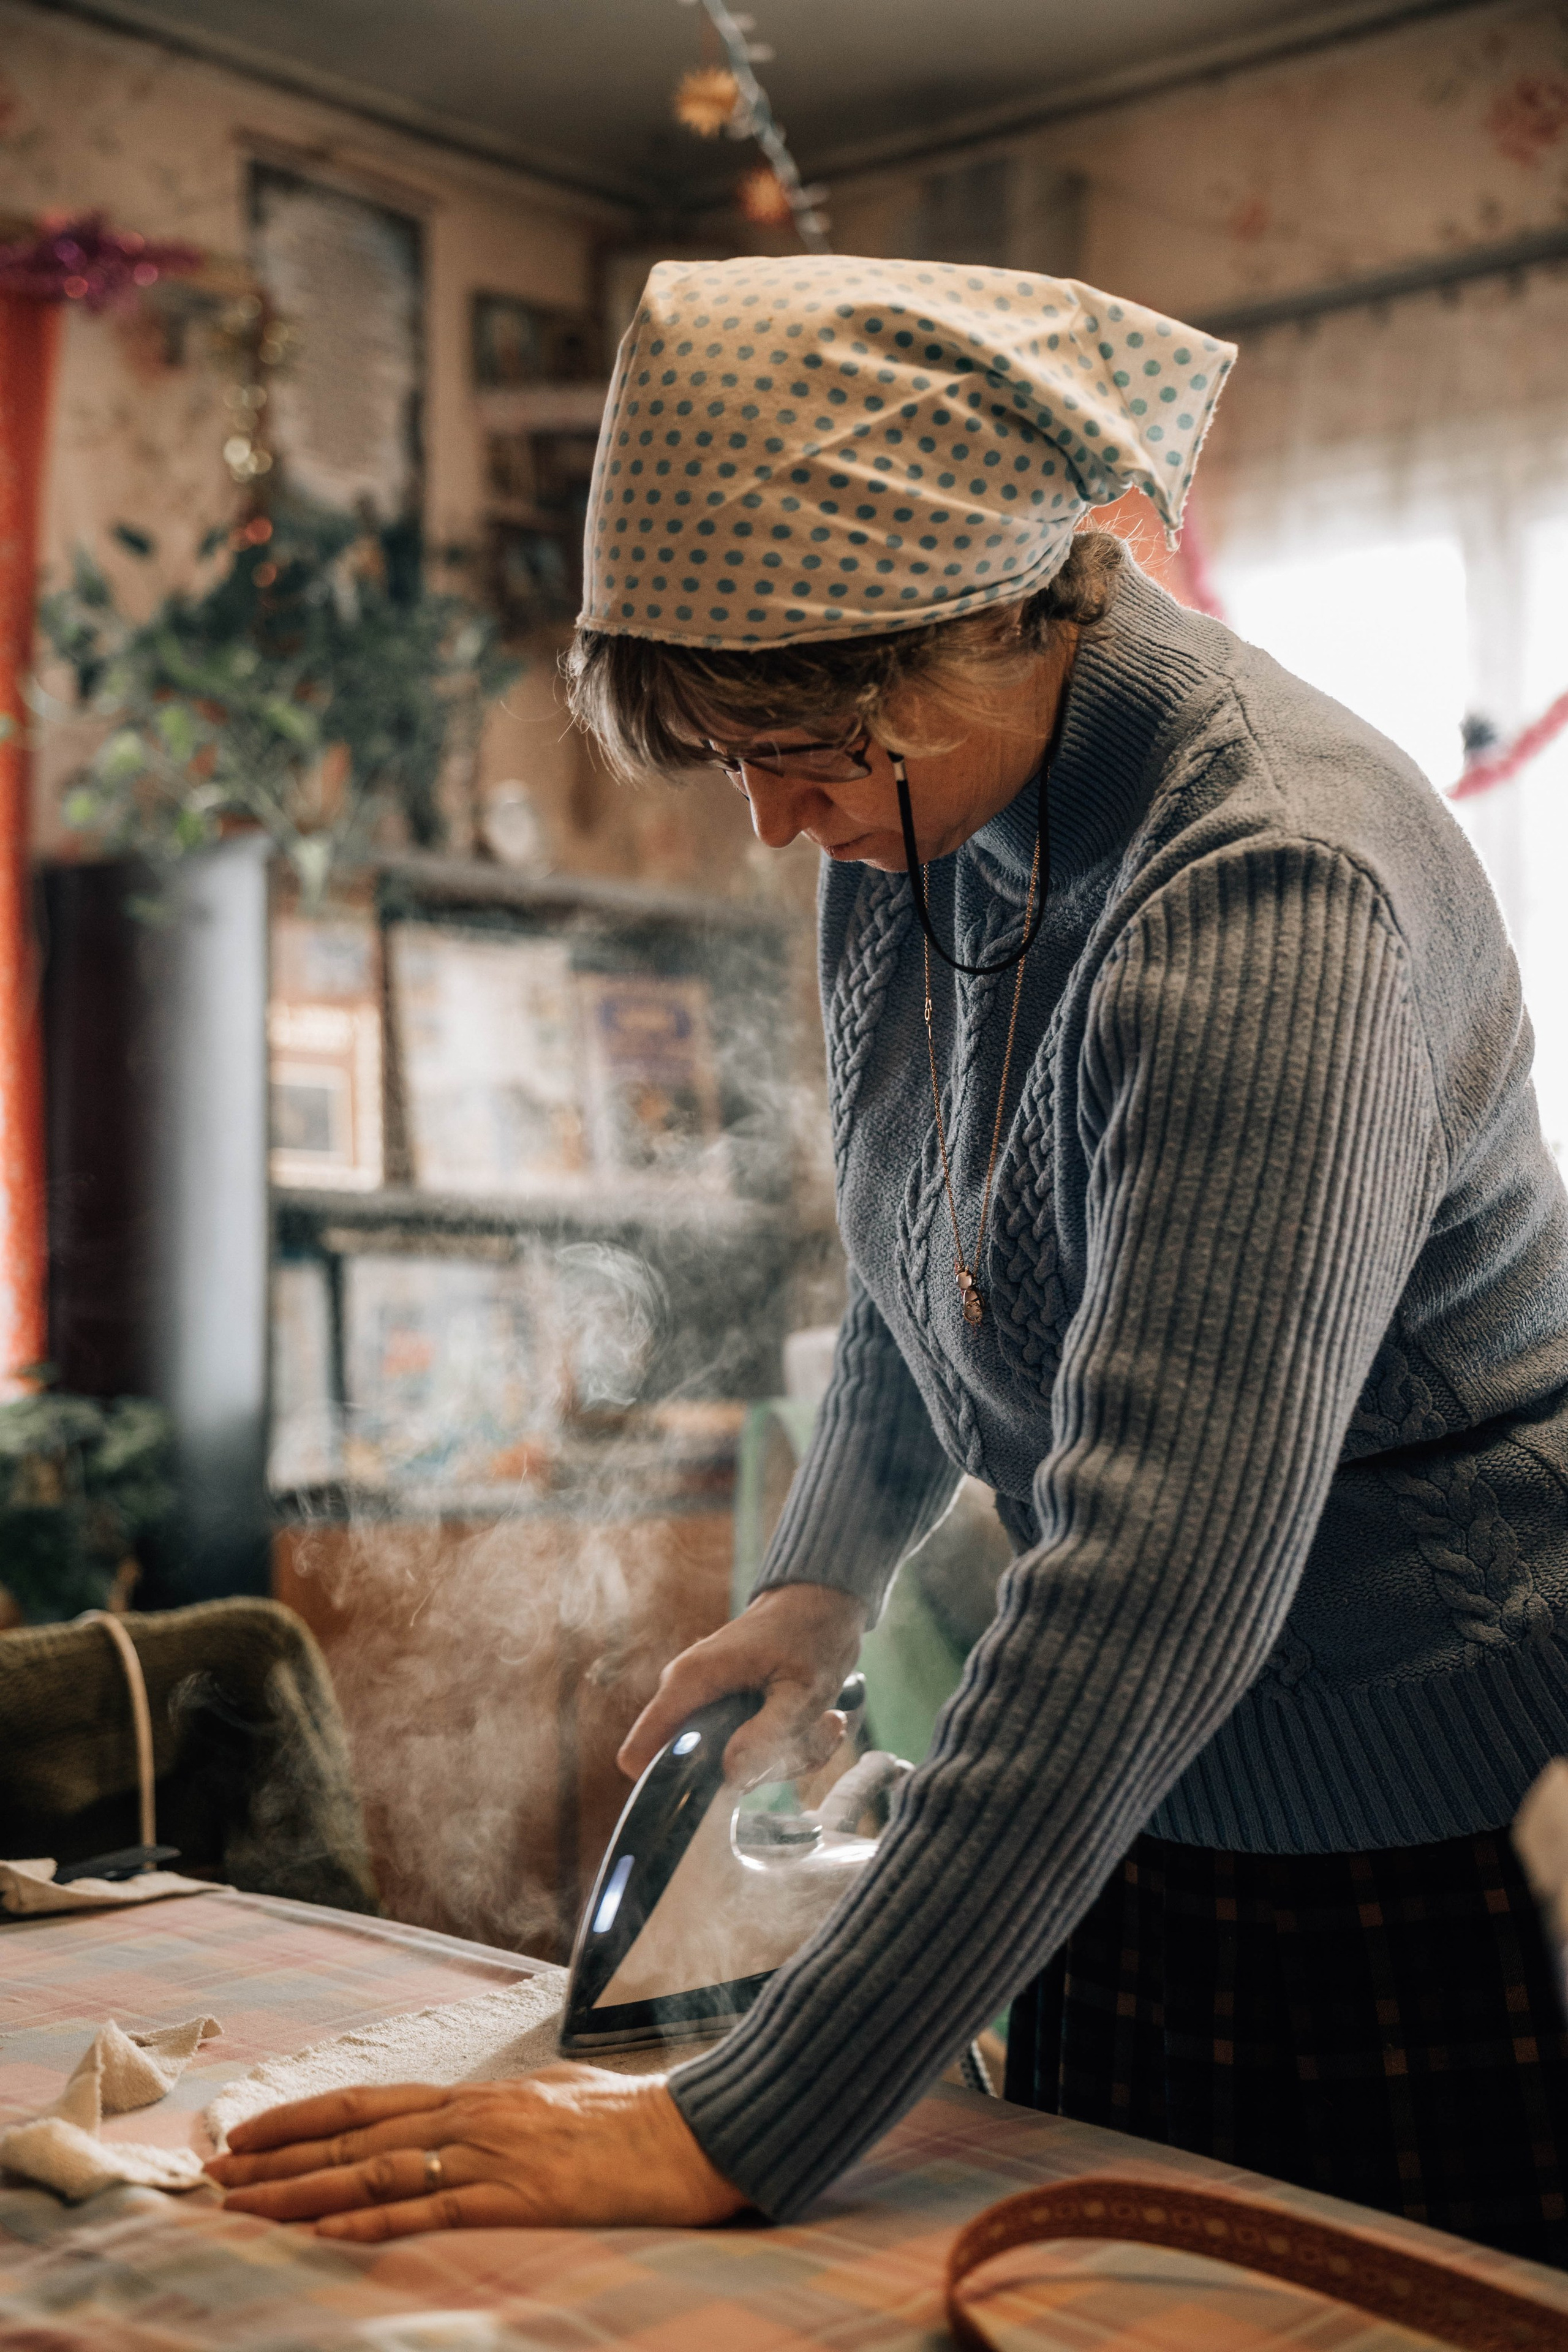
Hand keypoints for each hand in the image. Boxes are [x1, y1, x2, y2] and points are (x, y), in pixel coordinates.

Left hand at [204, 2066, 745, 2237]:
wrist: (695, 2133)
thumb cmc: (633, 2121)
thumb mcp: (559, 2098)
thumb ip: (510, 2111)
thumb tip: (480, 2117)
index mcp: (482, 2097)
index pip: (371, 2103)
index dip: (302, 2119)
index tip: (245, 2135)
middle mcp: (474, 2119)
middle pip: (355, 2138)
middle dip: (277, 2160)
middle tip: (211, 2177)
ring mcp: (493, 2158)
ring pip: (376, 2174)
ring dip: (300, 2194)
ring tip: (241, 2209)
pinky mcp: (519, 2200)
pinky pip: (430, 2215)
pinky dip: (370, 2227)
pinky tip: (324, 2237)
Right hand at [618, 1581, 867, 1787]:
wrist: (822, 1600)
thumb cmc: (812, 1634)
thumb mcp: (802, 1691)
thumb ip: (766, 1735)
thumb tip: (729, 1776)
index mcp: (689, 1681)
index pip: (638, 1753)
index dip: (668, 1786)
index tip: (724, 1790)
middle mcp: (686, 1691)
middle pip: (694, 1770)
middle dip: (752, 1770)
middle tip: (799, 1742)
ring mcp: (703, 1699)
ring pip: (727, 1765)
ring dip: (780, 1758)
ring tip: (819, 1722)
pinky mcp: (723, 1707)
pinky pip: (746, 1750)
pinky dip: (785, 1748)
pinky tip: (814, 1721)